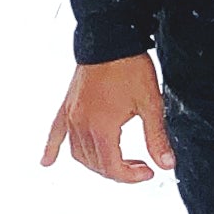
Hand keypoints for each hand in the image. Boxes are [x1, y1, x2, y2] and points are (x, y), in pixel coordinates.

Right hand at [38, 55, 174, 182]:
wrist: (110, 37)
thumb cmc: (129, 66)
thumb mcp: (150, 103)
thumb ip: (156, 137)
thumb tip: (166, 164)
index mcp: (102, 127)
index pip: (112, 168)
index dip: (131, 176)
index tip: (148, 172)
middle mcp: (82, 124)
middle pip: (96, 164)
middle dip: (118, 170)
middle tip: (140, 165)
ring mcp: (72, 116)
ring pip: (78, 153)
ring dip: (96, 163)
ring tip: (116, 161)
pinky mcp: (67, 106)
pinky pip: (55, 133)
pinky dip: (51, 149)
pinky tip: (47, 162)